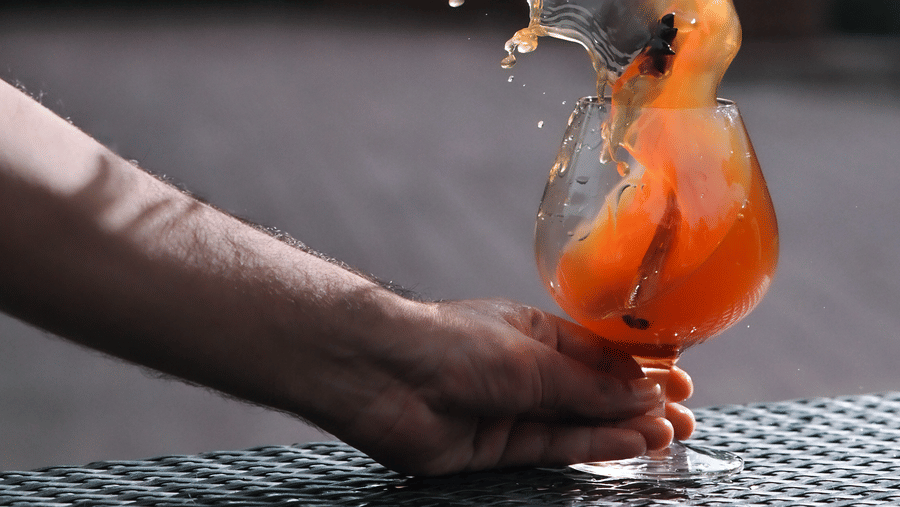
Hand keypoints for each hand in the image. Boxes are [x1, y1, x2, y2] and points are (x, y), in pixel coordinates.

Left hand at [315, 297, 693, 475]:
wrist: (384, 374)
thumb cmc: (453, 343)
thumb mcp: (532, 357)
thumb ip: (588, 384)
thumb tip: (645, 394)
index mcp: (531, 333)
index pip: (596, 354)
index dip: (638, 369)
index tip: (679, 380)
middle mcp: (523, 371)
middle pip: (591, 393)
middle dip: (638, 406)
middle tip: (685, 419)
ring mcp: (509, 410)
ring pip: (577, 424)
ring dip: (623, 430)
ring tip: (669, 436)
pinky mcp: (495, 448)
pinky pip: (554, 448)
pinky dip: (592, 447)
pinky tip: (630, 445)